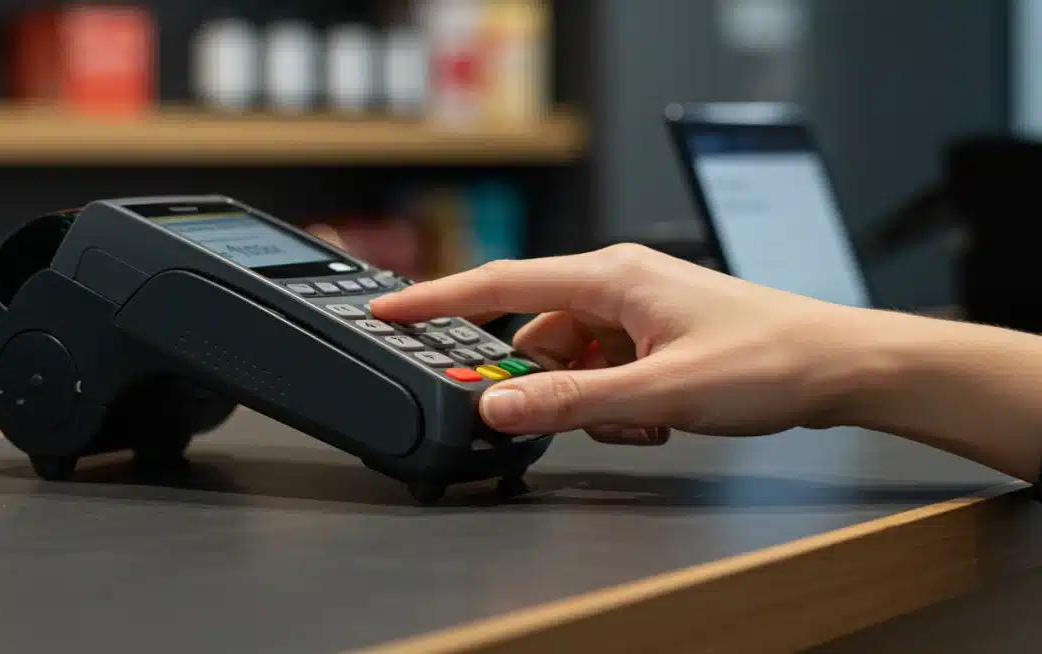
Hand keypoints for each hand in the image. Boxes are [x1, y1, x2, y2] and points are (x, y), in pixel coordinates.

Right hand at [370, 244, 876, 445]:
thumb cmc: (768, 359)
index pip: (500, 284)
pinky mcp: (656, 336)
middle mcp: (618, 284)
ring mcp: (639, 311)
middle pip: (536, 335)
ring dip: (588, 400)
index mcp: (609, 276)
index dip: (436, 298)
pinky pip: (607, 371)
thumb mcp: (660, 391)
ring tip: (641, 422)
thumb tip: (497, 406)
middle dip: (539, 384)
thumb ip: (572, 402)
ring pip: (573, 361)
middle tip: (557, 419)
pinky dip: (617, 402)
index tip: (389, 310)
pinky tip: (656, 420)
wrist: (841, 365)